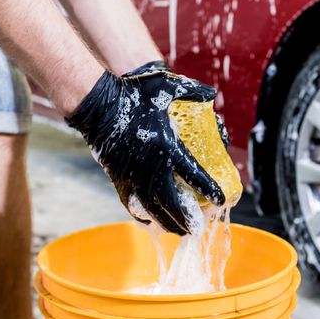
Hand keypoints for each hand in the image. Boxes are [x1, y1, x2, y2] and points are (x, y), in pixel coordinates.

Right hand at [66, 61, 224, 234]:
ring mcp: (133, 174)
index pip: (194, 175)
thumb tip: (211, 94)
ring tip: (181, 232)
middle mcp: (152, 166)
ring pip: (153, 209)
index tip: (220, 200)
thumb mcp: (165, 86)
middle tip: (199, 228)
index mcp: (167, 146)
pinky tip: (153, 224)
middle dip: (188, 218)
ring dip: (168, 223)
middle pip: (174, 202)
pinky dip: (144, 217)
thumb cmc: (133, 93)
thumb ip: (191, 90)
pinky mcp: (119, 178)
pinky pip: (133, 204)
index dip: (209, 189)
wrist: (98, 103)